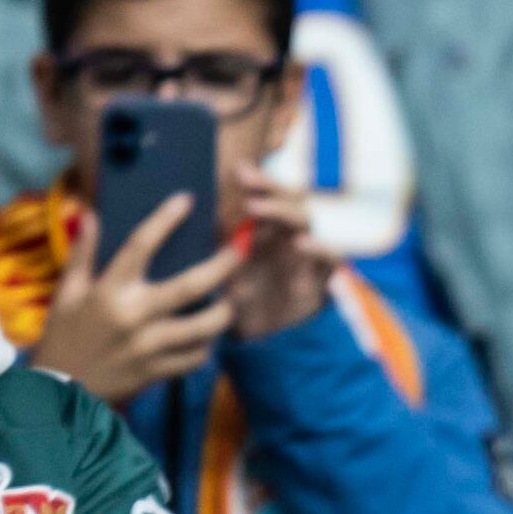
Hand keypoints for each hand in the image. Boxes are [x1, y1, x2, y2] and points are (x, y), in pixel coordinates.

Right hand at [28, 193, 233, 402]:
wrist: (60, 390)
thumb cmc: (63, 335)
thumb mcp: (66, 292)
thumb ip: (82, 254)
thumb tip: (92, 215)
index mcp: (108, 290)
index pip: (140, 245)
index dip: (165, 219)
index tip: (187, 200)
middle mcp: (134, 316)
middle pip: (191, 285)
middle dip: (223, 264)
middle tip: (241, 248)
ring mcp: (149, 346)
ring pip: (204, 326)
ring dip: (224, 311)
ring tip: (228, 300)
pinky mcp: (158, 371)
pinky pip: (196, 356)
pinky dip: (205, 345)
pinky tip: (206, 335)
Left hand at [226, 172, 331, 344]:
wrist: (260, 344)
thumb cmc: (236, 302)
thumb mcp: (219, 268)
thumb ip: (211, 241)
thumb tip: (181, 210)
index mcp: (265, 228)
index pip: (267, 192)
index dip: (256, 179)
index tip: (236, 169)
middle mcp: (287, 236)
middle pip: (288, 197)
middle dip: (268, 185)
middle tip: (245, 179)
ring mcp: (305, 255)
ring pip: (305, 220)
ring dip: (282, 211)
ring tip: (257, 207)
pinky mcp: (320, 279)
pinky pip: (331, 257)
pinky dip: (319, 249)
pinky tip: (300, 244)